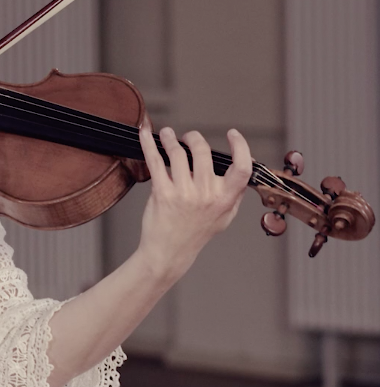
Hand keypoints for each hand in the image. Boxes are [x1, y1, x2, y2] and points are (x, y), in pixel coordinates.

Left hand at [137, 126, 251, 282]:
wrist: (169, 252)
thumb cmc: (195, 233)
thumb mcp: (224, 217)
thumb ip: (233, 194)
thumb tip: (242, 169)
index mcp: (225, 199)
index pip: (242, 168)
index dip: (241, 147)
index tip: (232, 134)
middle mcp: (206, 195)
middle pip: (203, 152)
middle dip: (194, 138)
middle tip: (188, 137)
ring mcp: (183, 194)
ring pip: (177, 153)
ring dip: (170, 138)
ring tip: (167, 134)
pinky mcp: (162, 193)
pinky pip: (155, 161)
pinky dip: (149, 143)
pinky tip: (145, 134)